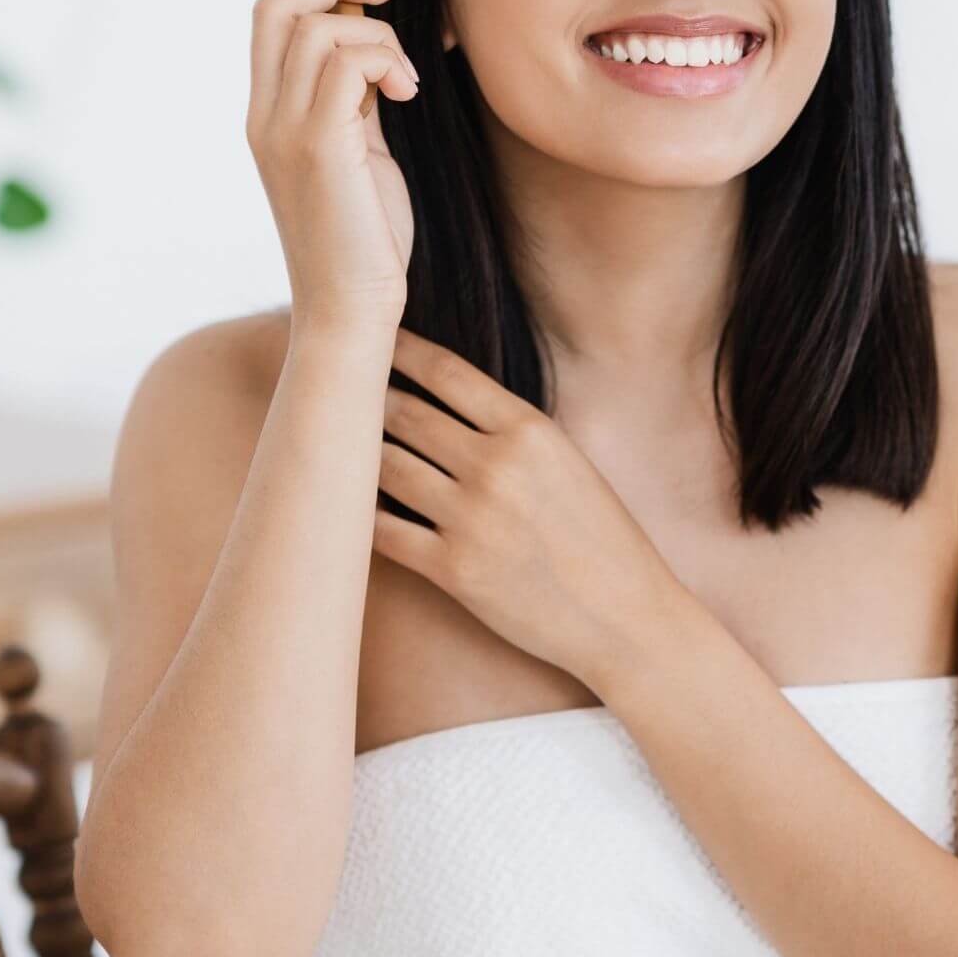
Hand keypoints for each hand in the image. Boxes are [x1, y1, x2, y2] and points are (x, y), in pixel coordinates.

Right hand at [247, 0, 418, 336]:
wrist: (353, 311)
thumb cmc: (366, 239)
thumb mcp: (361, 152)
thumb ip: (355, 98)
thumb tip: (372, 48)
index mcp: (269, 113)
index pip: (270, 13)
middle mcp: (263, 114)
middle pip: (278, 3)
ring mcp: (282, 130)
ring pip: (314, 25)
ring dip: (376, 34)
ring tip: (405, 82)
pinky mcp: (315, 147)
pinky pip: (341, 61)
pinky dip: (382, 61)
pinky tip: (405, 95)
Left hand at [371, 327, 688, 688]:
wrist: (625, 617)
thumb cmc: (601, 538)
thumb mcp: (568, 462)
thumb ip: (511, 432)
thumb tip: (445, 405)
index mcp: (529, 430)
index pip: (446, 372)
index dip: (399, 350)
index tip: (374, 339)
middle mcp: (496, 466)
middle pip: (404, 414)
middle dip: (364, 399)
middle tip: (335, 389)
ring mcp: (471, 518)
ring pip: (385, 467)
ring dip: (354, 454)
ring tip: (332, 444)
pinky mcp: (453, 570)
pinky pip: (383, 531)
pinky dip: (357, 515)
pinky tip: (344, 507)